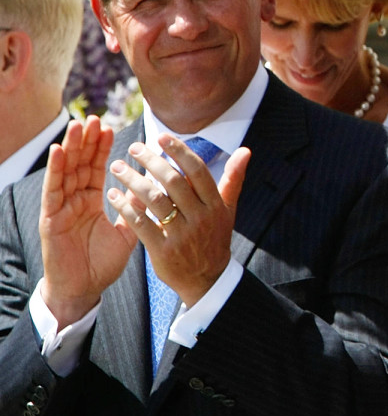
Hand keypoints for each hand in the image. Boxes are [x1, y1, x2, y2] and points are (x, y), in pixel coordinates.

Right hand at [40, 117, 136, 324]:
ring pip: (66, 171)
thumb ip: (138, 209)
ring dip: (72, 147)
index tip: (110, 126)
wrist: (84, 290)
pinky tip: (60, 151)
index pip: (97, 168)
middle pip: (80, 164)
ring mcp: (61, 207)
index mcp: (92, 201)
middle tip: (94, 117)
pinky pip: (53, 190)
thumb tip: (156, 186)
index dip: (102, 148)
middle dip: (86, 141)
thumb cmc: (103, 262)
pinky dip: (56, 169)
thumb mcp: (128, 231)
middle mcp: (75, 200)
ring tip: (78, 125)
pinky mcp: (50, 218)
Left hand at [106, 135, 249, 306]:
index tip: (161, 137)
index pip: (197, 170)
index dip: (179, 152)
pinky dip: (126, 207)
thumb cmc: (215, 237)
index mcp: (215, 204)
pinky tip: (114, 194)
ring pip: (154, 200)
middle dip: (151, 161)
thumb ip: (234, 178)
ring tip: (118, 167)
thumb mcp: (228, 209)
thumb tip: (245, 150)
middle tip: (133, 147)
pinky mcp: (163, 251)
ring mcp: (181, 234)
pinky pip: (141, 224)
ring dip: (133, 180)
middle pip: (173, 182)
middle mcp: (200, 217)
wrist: (206, 279)